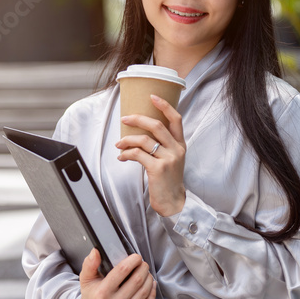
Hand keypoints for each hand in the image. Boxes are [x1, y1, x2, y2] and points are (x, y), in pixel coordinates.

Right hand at [79, 248, 156, 298]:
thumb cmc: (91, 297)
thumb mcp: (86, 280)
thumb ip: (90, 264)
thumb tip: (95, 252)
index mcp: (101, 293)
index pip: (122, 271)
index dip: (133, 261)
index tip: (137, 257)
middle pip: (137, 281)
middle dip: (143, 269)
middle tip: (143, 265)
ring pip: (144, 292)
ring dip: (149, 279)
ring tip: (147, 274)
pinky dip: (152, 294)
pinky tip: (151, 286)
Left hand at [115, 94, 186, 216]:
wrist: (173, 202)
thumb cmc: (168, 180)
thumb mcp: (171, 159)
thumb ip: (162, 145)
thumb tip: (139, 133)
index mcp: (180, 144)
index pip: (176, 119)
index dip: (165, 105)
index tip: (153, 96)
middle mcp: (176, 149)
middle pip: (156, 125)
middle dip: (137, 119)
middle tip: (125, 119)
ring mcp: (168, 159)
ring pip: (144, 140)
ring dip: (127, 139)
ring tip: (119, 144)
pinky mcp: (157, 169)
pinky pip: (137, 154)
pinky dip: (126, 154)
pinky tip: (122, 157)